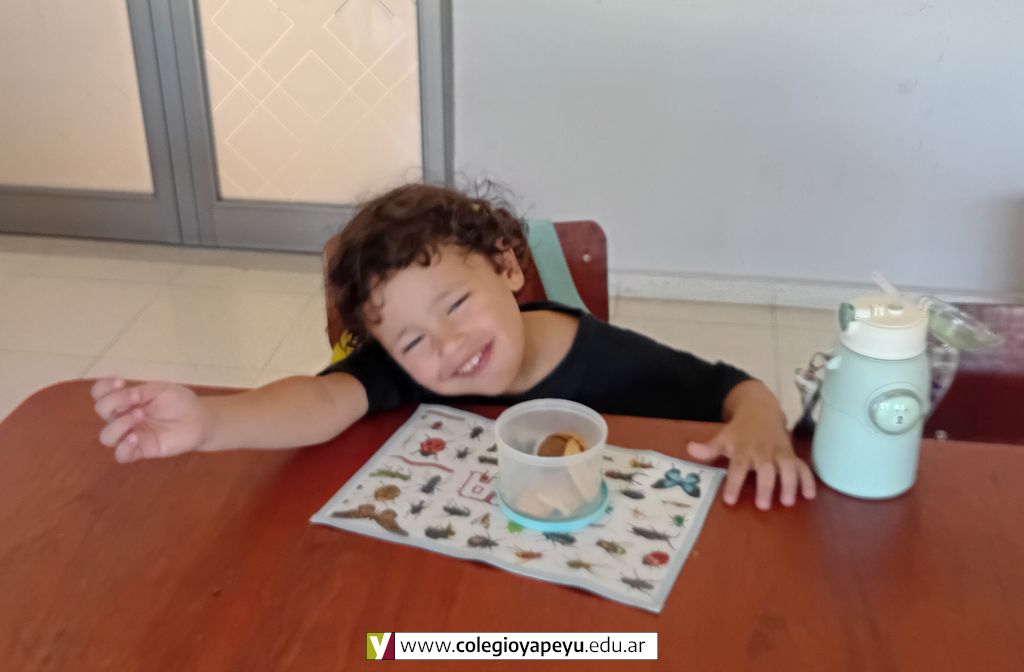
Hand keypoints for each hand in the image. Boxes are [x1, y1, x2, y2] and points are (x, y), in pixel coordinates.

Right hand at [91, 378, 210, 462]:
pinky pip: (121, 455)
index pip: (100, 393)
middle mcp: (123, 416)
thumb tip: (124, 395)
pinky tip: (136, 437)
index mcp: (125, 399)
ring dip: (118, 425)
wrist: (199, 418)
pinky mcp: (142, 449)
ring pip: (106, 436)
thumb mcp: (160, 389)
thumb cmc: (179, 401)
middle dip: (114, 402)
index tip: (121, 382)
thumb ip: (140, 391)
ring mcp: (131, 434)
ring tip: (139, 416)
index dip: (103, 387)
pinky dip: (124, 447)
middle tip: (137, 400)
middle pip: (100, 410)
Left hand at [687, 410, 816, 509]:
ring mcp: (779, 452)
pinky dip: (808, 480)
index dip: (734, 482)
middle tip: (763, 506)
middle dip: (766, 486)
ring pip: (788, 466)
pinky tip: (809, 495)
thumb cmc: (739, 430)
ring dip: (790, 483)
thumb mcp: (722, 437)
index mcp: (743, 449)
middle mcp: (762, 451)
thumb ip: (708, 448)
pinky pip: (802, 466)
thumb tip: (690, 449)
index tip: (730, 500)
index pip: (737, 466)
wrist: (761, 409)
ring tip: (788, 502)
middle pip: (766, 468)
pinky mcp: (791, 454)